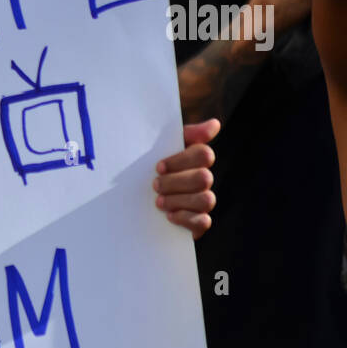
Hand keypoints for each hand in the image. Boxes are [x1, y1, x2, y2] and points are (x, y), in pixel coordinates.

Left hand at [154, 119, 220, 239]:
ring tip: (158, 202)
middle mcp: (203, 180)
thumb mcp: (158, 150)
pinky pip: (204, 222)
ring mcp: (202, 201)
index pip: (204, 154)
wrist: (131, 203)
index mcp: (194, 160)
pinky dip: (185, 218)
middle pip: (204, 178)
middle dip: (176, 182)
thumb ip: (183, 135)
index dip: (181, 161)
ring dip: (178, 200)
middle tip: (155, 186)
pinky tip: (168, 216)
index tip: (158, 167)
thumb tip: (214, 124)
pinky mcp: (197, 223)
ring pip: (206, 199)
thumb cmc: (147, 170)